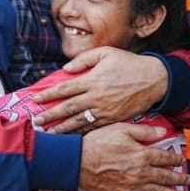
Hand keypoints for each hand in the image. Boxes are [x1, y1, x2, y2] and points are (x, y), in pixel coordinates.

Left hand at [33, 47, 166, 132]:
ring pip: (79, 122)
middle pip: (68, 108)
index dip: (48, 95)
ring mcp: (105, 110)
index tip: (36, 100)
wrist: (154, 79)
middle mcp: (96, 97)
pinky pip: (94, 128)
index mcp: (92, 80)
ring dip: (62, 128)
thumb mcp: (106, 53)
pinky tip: (71, 137)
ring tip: (49, 133)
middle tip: (36, 122)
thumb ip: (84, 59)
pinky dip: (81, 133)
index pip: (64, 89)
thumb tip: (66, 69)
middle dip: (50, 116)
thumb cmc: (128, 63)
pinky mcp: (113, 119)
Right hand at [79, 123, 189, 190]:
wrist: (78, 162)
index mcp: (143, 154)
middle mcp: (142, 172)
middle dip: (180, 179)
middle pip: (166, 177)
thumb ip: (144, 131)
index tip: (182, 160)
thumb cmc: (98, 142)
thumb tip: (162, 131)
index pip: (165, 157)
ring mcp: (134, 186)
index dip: (176, 159)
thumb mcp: (121, 129)